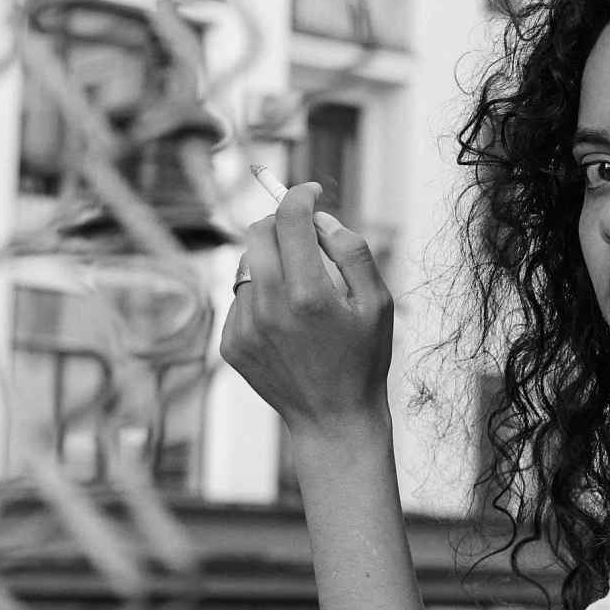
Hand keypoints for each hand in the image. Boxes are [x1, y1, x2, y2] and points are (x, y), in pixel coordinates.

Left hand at [221, 182, 392, 438]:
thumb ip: (353, 252)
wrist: (333, 419)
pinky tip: (285, 322)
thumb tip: (321, 220)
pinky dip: (260, 295)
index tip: (309, 190)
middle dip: (279, 222)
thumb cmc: (364, 359)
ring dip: (271, 263)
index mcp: (310, 295)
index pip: (290, 220)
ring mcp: (245, 327)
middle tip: (301, 234)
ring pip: (247, 266)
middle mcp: (270, 308)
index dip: (299, 195)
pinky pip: (239, 298)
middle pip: (257, 234)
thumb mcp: (378, 303)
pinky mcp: (231, 343)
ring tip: (300, 292)